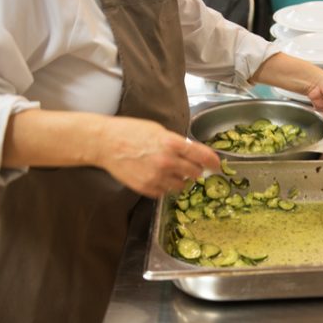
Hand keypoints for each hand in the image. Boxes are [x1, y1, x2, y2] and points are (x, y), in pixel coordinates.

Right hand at [96, 117, 219, 197]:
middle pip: (195, 173)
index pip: (202, 156)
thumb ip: (176, 142)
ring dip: (181, 179)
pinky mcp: (147, 188)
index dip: (213, 162)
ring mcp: (157, 177)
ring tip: (170, 171)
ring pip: (182, 186)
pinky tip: (157, 176)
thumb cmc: (130, 132)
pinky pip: (165, 192)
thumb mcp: (158, 130)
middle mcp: (167, 162)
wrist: (105, 143)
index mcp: (171, 143)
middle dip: (196, 170)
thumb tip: (191, 153)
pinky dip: (165, 186)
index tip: (218, 165)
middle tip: (191, 167)